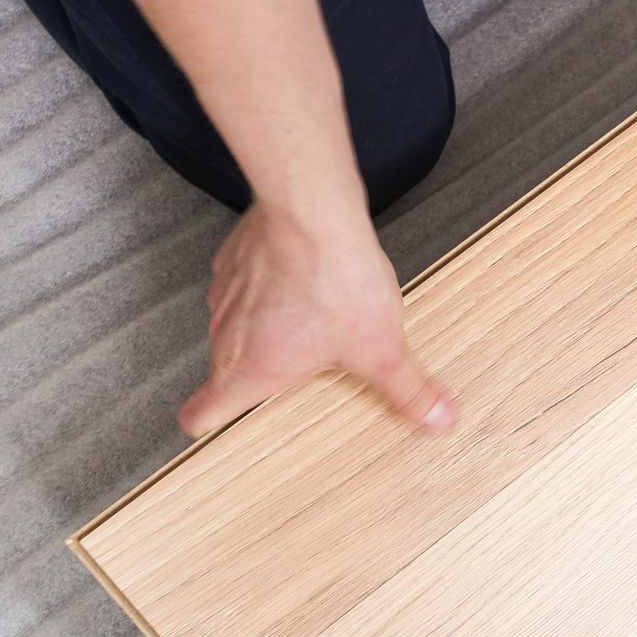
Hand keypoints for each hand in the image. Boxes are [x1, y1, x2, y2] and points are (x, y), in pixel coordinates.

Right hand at [178, 201, 455, 436]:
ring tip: (308, 320)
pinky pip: (243, 287)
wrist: (313, 211)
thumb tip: (436, 421)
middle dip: (259, 373)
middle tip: (298, 370)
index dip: (208, 421)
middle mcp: (226, 336)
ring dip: (263, 327)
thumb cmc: (334, 282)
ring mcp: (224, 295)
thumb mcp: (381, 350)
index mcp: (250, 370)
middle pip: (226, 370)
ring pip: (235, 326)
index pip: (199, 413)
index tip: (223, 424)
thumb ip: (407, 392)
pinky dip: (266, 289)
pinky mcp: (234, 259)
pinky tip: (302, 282)